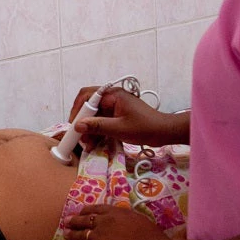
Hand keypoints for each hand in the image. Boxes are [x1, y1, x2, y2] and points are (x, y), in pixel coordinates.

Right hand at [65, 87, 186, 147]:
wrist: (164, 132)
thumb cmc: (145, 128)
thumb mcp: (119, 129)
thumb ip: (98, 126)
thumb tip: (78, 125)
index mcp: (112, 95)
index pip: (87, 96)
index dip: (77, 111)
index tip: (74, 127)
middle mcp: (112, 97)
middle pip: (88, 104)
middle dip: (82, 121)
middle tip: (79, 137)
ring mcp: (114, 106)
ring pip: (94, 114)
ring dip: (89, 128)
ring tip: (87, 144)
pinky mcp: (117, 114)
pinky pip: (102, 120)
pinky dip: (97, 130)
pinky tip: (95, 143)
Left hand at [65, 204, 169, 239]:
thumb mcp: (142, 222)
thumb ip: (130, 221)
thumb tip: (126, 224)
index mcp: (118, 212)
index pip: (98, 209)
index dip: (87, 210)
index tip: (82, 212)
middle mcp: (105, 222)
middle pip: (85, 219)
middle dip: (75, 220)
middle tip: (68, 222)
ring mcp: (99, 236)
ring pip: (80, 234)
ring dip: (71, 234)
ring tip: (66, 234)